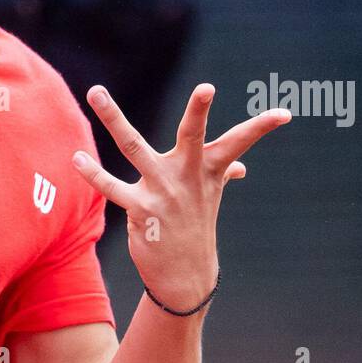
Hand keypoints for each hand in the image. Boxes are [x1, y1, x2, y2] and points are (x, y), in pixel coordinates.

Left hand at [73, 83, 290, 311]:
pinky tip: (76, 159)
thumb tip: (240, 165)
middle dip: (199, 112)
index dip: (262, 128)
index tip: (285, 114)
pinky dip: (92, 173)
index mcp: (208, 169)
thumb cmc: (196, 227)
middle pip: (192, 135)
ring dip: (113, 118)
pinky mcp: (138, 209)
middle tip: (207, 87)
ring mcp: (161, 192)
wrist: (183, 274)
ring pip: (133, 146)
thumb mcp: (211, 197)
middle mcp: (186, 176)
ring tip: (96, 91)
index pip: (239, 143)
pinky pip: (111, 187)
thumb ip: (221, 173)